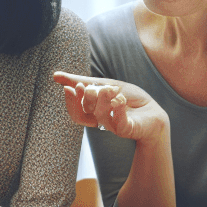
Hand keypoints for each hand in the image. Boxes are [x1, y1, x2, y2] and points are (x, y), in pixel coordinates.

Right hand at [53, 72, 169, 143]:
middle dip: (85, 98)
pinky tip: (121, 99)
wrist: (152, 110)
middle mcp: (101, 121)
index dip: (71, 101)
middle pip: (85, 113)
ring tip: (111, 90)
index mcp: (93, 112)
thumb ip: (80, 81)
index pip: (75, 112)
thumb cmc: (128, 98)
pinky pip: (119, 122)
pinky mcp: (128, 129)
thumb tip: (54, 76)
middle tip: (90, 86)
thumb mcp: (104, 84)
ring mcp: (113, 126)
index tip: (70, 86)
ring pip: (100, 116)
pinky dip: (119, 109)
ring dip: (103, 100)